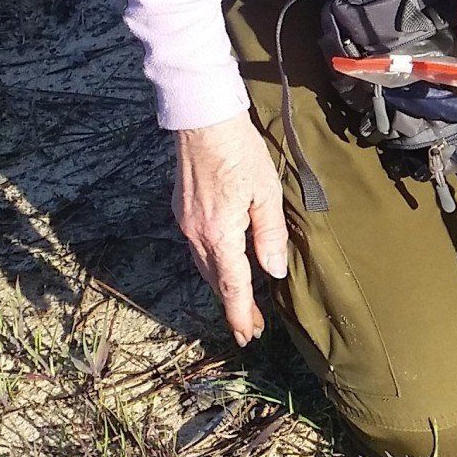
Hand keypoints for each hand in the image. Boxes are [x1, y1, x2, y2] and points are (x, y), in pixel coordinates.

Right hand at [173, 111, 285, 345]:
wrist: (202, 120)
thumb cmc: (240, 152)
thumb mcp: (265, 194)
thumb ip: (269, 235)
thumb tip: (274, 271)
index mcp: (219, 234)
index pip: (232, 285)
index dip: (241, 313)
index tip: (248, 336)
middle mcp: (196, 234)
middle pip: (215, 281)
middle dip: (234, 306)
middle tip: (252, 328)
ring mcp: (185, 222)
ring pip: (204, 266)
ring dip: (223, 286)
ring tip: (242, 303)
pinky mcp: (182, 211)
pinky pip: (198, 248)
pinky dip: (213, 265)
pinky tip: (225, 265)